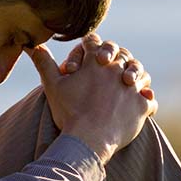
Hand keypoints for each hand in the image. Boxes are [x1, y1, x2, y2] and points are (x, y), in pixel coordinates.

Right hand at [27, 33, 157, 163]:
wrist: (88, 140)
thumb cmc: (69, 112)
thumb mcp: (52, 85)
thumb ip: (44, 62)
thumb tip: (31, 44)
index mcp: (95, 61)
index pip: (93, 41)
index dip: (88, 45)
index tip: (88, 52)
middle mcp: (116, 69)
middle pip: (120, 54)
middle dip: (114, 59)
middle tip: (108, 68)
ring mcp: (132, 87)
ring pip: (140, 74)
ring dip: (135, 77)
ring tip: (128, 85)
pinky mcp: (142, 105)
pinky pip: (149, 99)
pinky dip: (146, 100)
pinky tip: (141, 104)